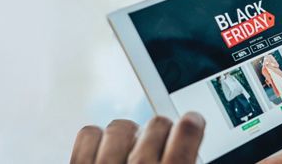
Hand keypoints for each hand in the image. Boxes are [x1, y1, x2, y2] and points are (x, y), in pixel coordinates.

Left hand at [70, 112, 204, 163]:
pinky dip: (97, 140)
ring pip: (121, 126)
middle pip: (157, 124)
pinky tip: (104, 154)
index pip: (187, 131)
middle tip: (158, 148)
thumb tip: (192, 146)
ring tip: (129, 153)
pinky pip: (89, 134)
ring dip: (128, 136)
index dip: (192, 123)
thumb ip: (186, 161)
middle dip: (160, 133)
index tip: (191, 123)